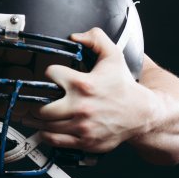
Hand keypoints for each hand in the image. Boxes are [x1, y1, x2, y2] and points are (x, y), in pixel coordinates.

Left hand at [22, 27, 151, 153]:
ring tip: (36, 113)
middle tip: (36, 99)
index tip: (53, 75)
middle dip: (36, 102)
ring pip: (47, 125)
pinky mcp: (85, 141)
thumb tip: (75, 36)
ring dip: (38, 119)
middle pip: (43, 107)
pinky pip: (55, 140)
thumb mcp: (114, 56)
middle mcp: (81, 107)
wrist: (142, 114)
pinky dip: (46, 134)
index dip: (49, 72)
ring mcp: (83, 126)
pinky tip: (46, 128)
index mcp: (84, 84)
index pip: (51, 74)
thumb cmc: (124, 86)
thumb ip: (96, 39)